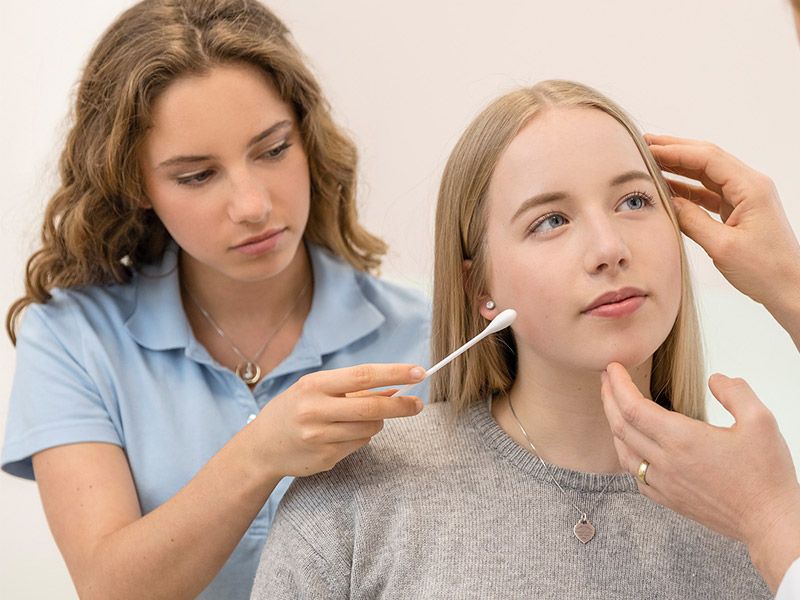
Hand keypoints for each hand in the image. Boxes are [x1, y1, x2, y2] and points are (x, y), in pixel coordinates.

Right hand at [252, 363, 424, 477]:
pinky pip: (358, 444)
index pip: (364, 375)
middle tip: (418, 404)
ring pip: (369, 428)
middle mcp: (316, 411)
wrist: (261, 447)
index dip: (395, 373)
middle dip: (401, 406)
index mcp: (314, 385)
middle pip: (372, 407)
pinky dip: (360, 436)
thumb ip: (352, 389)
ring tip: (358, 418)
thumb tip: (394, 388)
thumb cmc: (294, 409)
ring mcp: (320, 437)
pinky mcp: (325, 458)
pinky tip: (341, 434)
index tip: (419, 372)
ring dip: (376, 422)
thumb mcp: (316, 389)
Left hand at [600, 361, 799, 590]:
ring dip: (613, 424)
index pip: (633, 407)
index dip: (617, 384)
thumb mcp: (761, 421)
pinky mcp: (668, 499)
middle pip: (620, 425)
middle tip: (606, 377)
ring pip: (623, 450)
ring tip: (613, 404)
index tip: (612, 366)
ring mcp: (663, 483)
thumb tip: (715, 379)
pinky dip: (626, 452)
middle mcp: (665, 462)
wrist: (770, 523)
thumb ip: (735, 392)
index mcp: (682, 439)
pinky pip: (635, 474)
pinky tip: (631, 444)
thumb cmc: (766, 475)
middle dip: (609, 397)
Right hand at [646, 134, 799, 309]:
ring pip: (706, 172)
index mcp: (750, 188)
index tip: (647, 149)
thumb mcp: (722, 246)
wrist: (789, 287)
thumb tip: (666, 201)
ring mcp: (744, 196)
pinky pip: (708, 191)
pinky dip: (686, 187)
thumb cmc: (765, 270)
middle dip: (675, 149)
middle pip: (706, 158)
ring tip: (650, 160)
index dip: (675, 151)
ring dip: (679, 166)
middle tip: (644, 143)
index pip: (707, 158)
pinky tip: (667, 187)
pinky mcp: (738, 210)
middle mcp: (749, 185)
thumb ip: (692, 220)